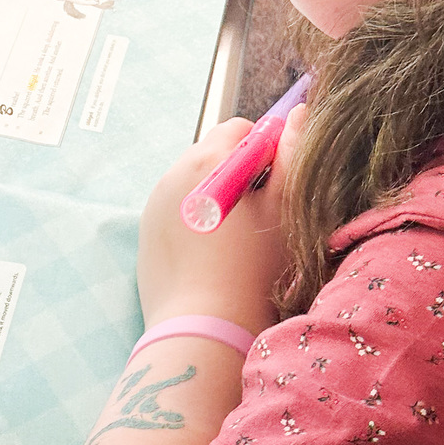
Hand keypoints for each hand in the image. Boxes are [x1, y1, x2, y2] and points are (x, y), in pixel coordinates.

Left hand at [136, 106, 304, 336]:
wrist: (204, 331)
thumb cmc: (254, 271)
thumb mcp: (285, 209)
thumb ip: (293, 154)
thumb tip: (296, 113)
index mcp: (208, 159)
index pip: (242, 130)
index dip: (268, 153)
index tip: (277, 190)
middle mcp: (174, 172)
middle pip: (216, 152)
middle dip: (240, 171)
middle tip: (260, 217)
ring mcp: (155, 202)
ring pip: (196, 181)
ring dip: (218, 194)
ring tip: (235, 240)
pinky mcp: (146, 230)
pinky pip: (177, 208)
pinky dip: (196, 219)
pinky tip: (212, 253)